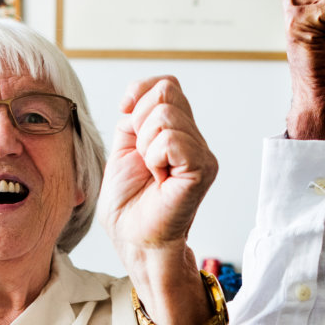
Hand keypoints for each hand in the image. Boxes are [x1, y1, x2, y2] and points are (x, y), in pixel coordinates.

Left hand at [103, 76, 217, 258]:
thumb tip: (136, 99)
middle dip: (139, 119)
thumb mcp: (122, 149)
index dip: (140, 92)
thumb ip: (132, 120)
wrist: (133, 239)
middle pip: (167, 91)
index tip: (126, 119)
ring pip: (166, 115)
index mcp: (178, 132)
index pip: (167, 85)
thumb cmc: (129, 204)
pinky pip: (172, 140)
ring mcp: (202, 154)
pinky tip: (158, 177)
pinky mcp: (202, 170)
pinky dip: (154, 156)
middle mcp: (195, 140)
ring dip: (145, 143)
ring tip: (151, 170)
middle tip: (141, 155)